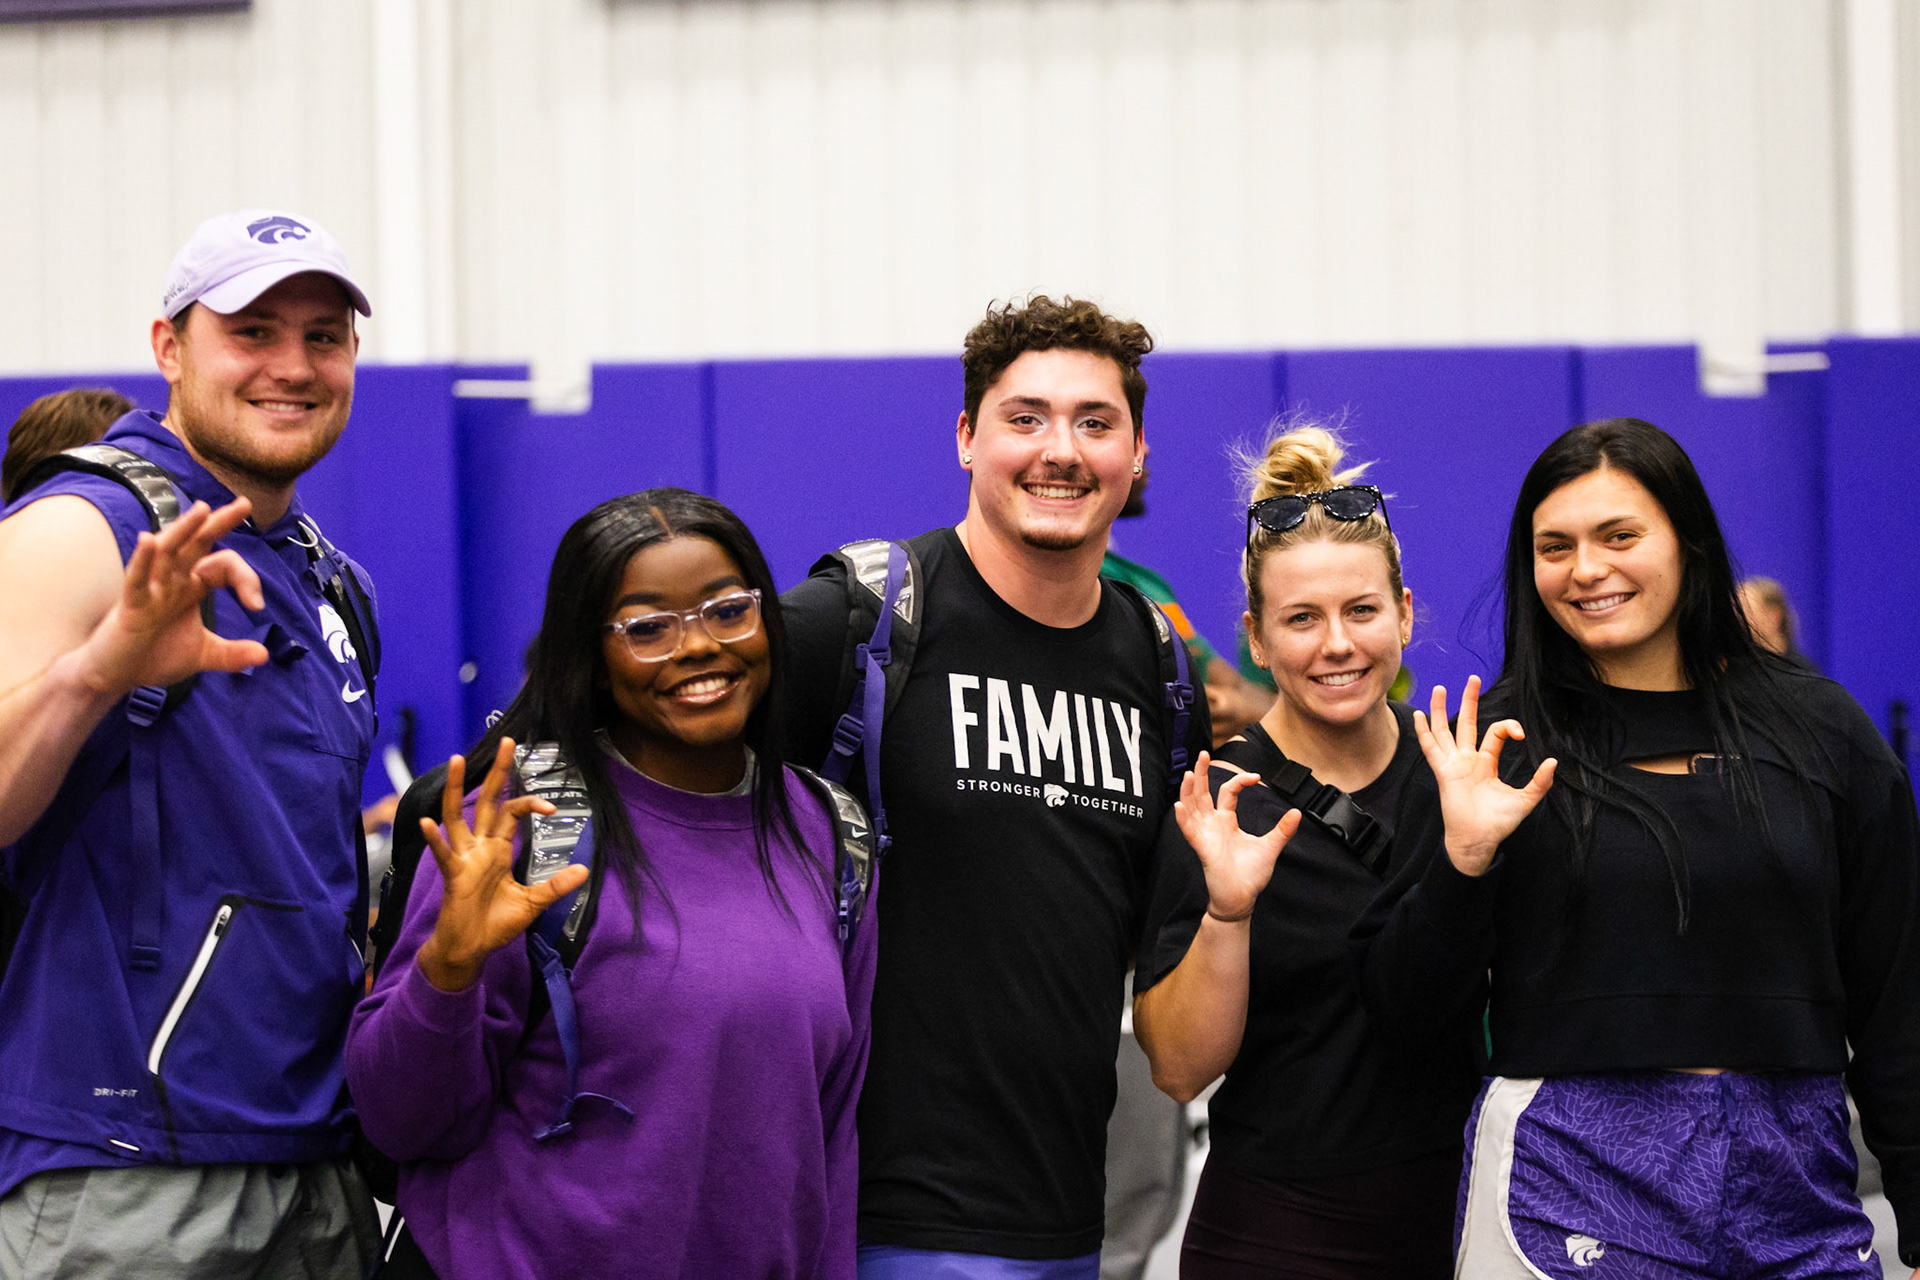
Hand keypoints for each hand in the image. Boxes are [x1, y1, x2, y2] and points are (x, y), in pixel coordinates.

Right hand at [72, 498, 267, 696]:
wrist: (117, 677)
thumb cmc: (154, 656)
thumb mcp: (202, 655)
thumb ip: (233, 654)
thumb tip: (264, 655)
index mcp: (190, 586)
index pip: (223, 565)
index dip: (246, 579)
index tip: (257, 605)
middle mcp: (171, 581)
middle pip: (196, 544)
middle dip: (219, 523)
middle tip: (244, 503)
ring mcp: (149, 590)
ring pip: (167, 552)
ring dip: (184, 530)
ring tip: (203, 509)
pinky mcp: (130, 606)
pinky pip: (135, 578)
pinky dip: (141, 560)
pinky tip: (148, 541)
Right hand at [414, 739, 590, 991]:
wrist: (471, 949)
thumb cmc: (496, 924)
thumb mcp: (533, 903)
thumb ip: (555, 886)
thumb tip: (584, 871)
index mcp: (498, 849)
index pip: (513, 813)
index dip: (530, 803)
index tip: (552, 807)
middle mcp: (479, 847)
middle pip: (488, 800)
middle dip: (498, 772)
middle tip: (508, 741)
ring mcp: (463, 858)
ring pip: (457, 816)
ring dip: (457, 789)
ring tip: (458, 759)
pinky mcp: (452, 875)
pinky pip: (441, 853)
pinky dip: (434, 839)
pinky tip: (428, 823)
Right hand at [1173, 751, 1301, 923]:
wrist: (1242, 897)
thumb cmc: (1251, 874)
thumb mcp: (1270, 847)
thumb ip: (1282, 829)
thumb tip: (1298, 812)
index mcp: (1227, 820)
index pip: (1227, 791)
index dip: (1239, 781)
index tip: (1256, 777)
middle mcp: (1213, 824)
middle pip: (1203, 793)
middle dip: (1201, 773)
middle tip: (1202, 754)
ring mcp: (1205, 835)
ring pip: (1192, 807)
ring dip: (1189, 791)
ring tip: (1190, 774)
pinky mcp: (1202, 848)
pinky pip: (1189, 831)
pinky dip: (1183, 818)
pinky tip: (1179, 805)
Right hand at [1411, 676, 1556, 876]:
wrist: (1479, 840)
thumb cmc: (1499, 823)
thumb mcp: (1525, 800)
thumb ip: (1539, 782)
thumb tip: (1553, 762)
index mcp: (1486, 762)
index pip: (1495, 732)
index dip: (1509, 726)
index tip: (1522, 734)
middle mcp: (1468, 759)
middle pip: (1466, 722)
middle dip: (1469, 700)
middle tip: (1473, 678)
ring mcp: (1454, 764)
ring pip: (1445, 731)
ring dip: (1441, 710)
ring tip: (1440, 688)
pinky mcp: (1444, 772)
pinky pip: (1431, 749)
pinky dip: (1424, 733)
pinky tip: (1419, 716)